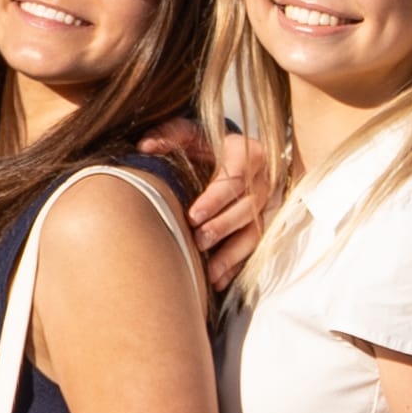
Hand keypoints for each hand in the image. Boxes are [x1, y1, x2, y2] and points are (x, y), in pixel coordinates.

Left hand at [160, 121, 275, 291]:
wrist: (226, 153)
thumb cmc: (203, 144)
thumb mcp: (188, 133)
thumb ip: (168, 135)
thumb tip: (145, 146)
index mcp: (246, 152)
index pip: (236, 177)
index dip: (216, 198)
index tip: (193, 216)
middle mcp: (262, 178)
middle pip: (248, 207)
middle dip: (223, 226)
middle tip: (199, 240)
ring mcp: (266, 203)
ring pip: (255, 231)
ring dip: (233, 252)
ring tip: (209, 269)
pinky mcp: (263, 222)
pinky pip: (255, 247)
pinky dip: (236, 264)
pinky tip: (218, 280)